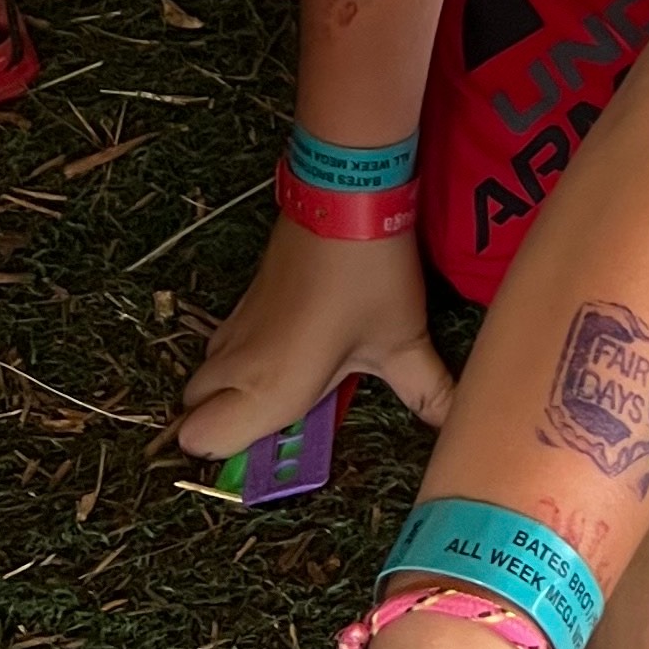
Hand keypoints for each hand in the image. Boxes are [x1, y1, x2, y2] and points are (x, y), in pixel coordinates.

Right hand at [177, 215, 455, 458]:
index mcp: (265, 391)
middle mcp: (234, 364)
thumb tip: (457, 422)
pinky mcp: (241, 297)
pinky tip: (293, 338)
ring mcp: (232, 326)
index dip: (227, 451)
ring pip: (205, 374)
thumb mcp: (402, 340)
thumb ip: (425, 391)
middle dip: (225, 420)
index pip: (195, 443)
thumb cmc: (370, 279)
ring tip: (291, 375)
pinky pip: (222, 341)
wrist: (346, 197)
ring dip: (232, 385)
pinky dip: (241, 353)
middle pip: (191, 412)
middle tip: (286, 410)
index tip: (278, 438)